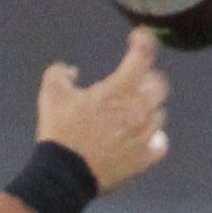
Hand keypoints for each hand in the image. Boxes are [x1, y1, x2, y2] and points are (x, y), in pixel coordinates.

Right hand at [36, 27, 170, 194]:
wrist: (64, 175)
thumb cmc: (59, 132)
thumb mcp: (51, 92)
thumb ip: (61, 72)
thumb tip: (73, 71)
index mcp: (118, 90)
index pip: (143, 55)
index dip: (144, 40)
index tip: (138, 37)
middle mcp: (138, 111)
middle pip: (160, 84)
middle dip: (148, 78)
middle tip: (134, 81)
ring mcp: (145, 136)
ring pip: (159, 114)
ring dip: (147, 110)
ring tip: (128, 114)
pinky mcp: (146, 158)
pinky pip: (160, 142)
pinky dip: (153, 137)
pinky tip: (139, 137)